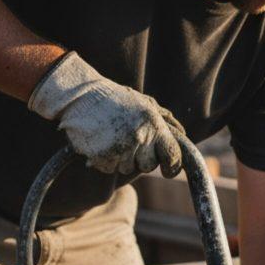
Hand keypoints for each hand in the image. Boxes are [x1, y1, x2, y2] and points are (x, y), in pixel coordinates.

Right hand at [29, 52, 183, 176]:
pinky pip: (110, 169)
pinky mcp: (102, 155)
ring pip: (128, 169)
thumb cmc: (116, 99)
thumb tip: (184, 136)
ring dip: (121, 159)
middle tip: (128, 141)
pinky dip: (105, 160)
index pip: (173, 156)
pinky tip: (100, 143)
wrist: (80, 93)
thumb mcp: (145, 103)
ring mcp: (121, 147)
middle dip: (141, 158)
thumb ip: (166, 121)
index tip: (169, 171)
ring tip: (112, 138)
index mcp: (154, 124)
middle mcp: (140, 137)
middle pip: (148, 166)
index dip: (172, 166)